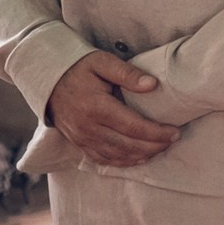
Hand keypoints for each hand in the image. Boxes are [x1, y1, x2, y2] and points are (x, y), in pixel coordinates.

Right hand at [46, 52, 181, 167]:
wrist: (48, 80)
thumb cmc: (79, 68)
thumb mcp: (102, 62)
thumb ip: (127, 73)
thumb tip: (152, 84)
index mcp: (96, 107)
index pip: (133, 127)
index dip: (157, 133)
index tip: (175, 132)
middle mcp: (88, 127)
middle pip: (127, 145)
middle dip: (154, 146)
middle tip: (173, 141)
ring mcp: (81, 138)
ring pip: (116, 155)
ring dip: (141, 155)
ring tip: (161, 149)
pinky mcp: (78, 143)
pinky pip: (102, 159)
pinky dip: (122, 162)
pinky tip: (138, 158)